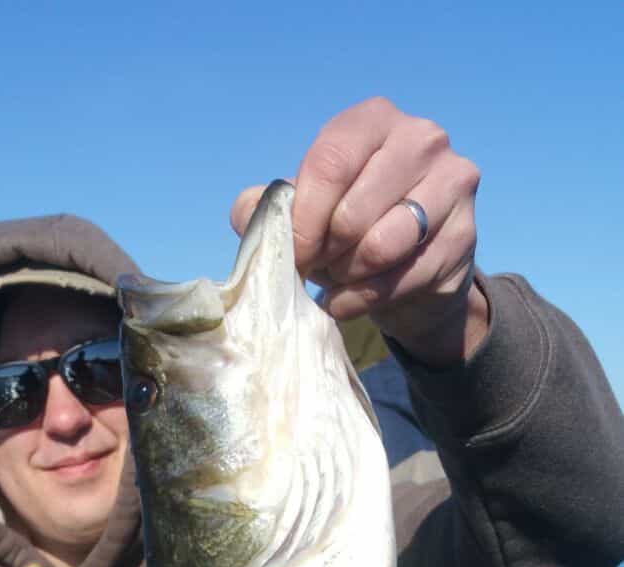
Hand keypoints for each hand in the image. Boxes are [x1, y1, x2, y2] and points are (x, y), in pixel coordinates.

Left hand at [231, 98, 486, 365]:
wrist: (410, 272)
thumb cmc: (349, 229)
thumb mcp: (306, 211)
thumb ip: (271, 206)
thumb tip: (247, 212)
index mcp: (375, 120)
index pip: (330, 163)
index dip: (303, 218)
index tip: (293, 254)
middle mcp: (421, 138)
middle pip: (353, 210)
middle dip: (326, 252)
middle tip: (320, 266)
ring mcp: (453, 182)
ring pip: (381, 245)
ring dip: (348, 275)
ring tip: (340, 277)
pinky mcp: (465, 233)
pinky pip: (403, 277)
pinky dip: (365, 298)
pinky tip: (350, 300)